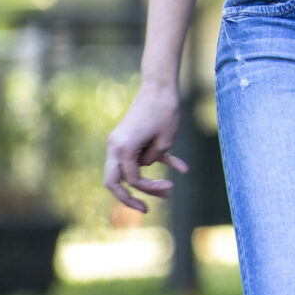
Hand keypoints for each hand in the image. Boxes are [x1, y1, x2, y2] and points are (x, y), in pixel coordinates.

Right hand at [103, 86, 190, 213]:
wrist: (160, 84)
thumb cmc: (165, 110)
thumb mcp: (165, 140)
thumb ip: (154, 158)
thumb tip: (146, 166)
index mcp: (122, 149)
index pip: (131, 180)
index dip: (150, 188)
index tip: (170, 188)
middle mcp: (115, 146)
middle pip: (113, 182)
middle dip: (127, 198)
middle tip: (145, 210)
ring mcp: (120, 141)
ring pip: (123, 171)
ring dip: (142, 183)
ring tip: (167, 192)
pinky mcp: (128, 137)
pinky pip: (138, 156)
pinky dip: (156, 162)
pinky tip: (181, 168)